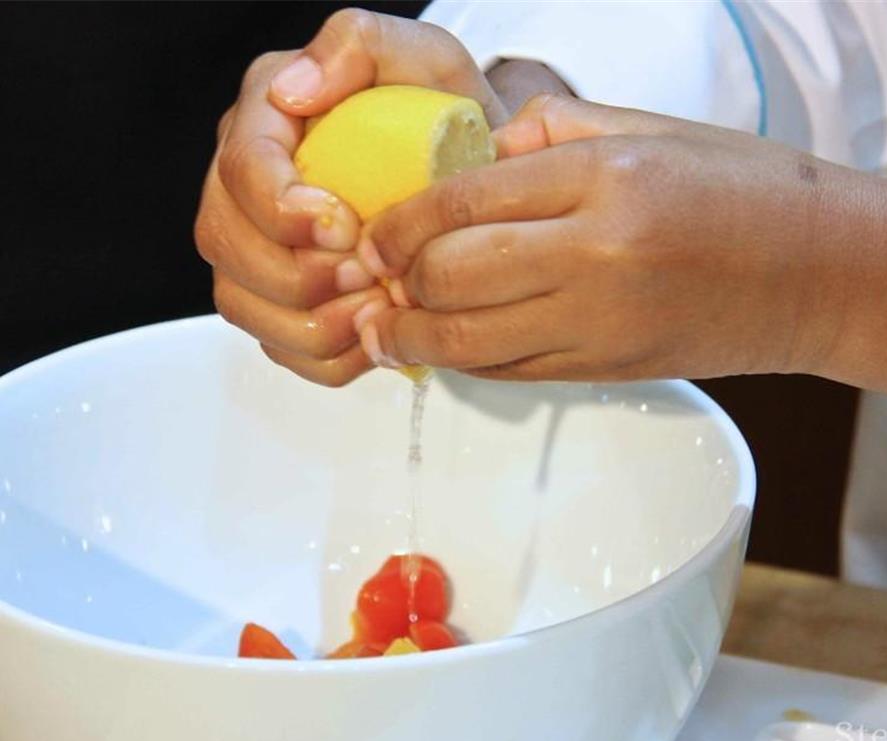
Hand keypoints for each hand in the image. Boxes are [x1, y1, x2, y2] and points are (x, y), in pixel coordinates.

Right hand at [194, 9, 506, 386]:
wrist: (470, 180)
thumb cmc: (444, 122)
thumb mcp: (423, 61)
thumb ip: (359, 47)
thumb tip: (292, 92)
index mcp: (269, 119)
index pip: (242, 168)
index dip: (283, 210)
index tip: (346, 228)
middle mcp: (246, 185)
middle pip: (225, 243)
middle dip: (297, 275)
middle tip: (370, 275)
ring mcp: (256, 246)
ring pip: (242, 305)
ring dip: (312, 323)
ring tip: (377, 306)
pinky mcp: (280, 300)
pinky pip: (280, 348)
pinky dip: (327, 356)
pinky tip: (374, 333)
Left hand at [350, 95, 846, 381]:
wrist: (821, 272)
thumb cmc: (744, 188)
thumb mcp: (649, 131)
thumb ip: (550, 134)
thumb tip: (472, 154)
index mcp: (603, 181)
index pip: (460, 204)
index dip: (399, 223)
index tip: (377, 229)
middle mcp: (595, 259)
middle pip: (449, 279)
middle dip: (395, 278)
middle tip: (377, 270)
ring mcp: (600, 327)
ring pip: (467, 343)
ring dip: (413, 334)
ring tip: (391, 319)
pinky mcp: (607, 373)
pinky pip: (508, 373)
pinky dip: (464, 360)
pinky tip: (448, 341)